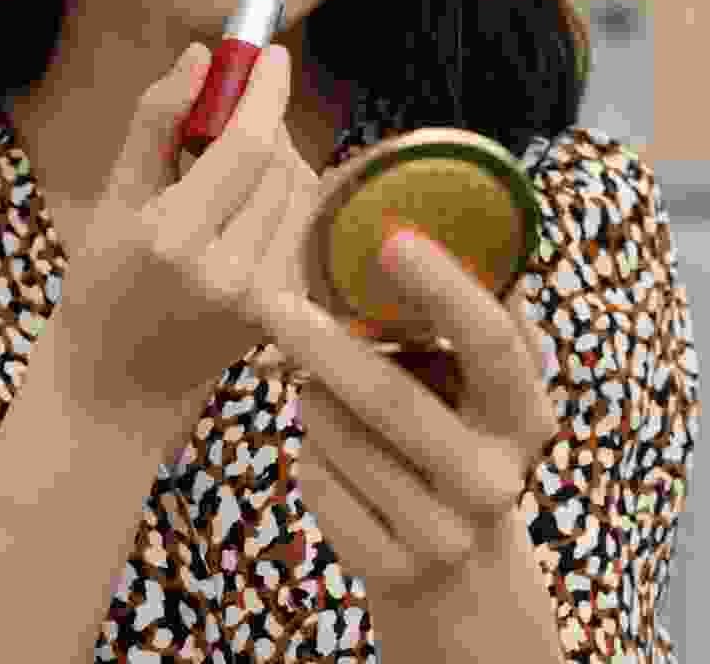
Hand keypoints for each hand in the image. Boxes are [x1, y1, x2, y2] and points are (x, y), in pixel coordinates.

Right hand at [55, 42, 299, 422]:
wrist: (120, 388)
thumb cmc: (102, 285)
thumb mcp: (113, 199)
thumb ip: (155, 123)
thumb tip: (199, 56)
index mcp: (174, 238)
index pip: (248, 146)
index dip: (265, 91)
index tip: (269, 51)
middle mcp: (228, 272)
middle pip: (284, 166)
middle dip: (269, 123)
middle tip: (239, 108)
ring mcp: (264, 301)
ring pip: (303, 195)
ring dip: (282, 159)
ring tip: (236, 162)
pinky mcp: (285, 315)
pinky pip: (305, 230)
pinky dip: (287, 199)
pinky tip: (250, 204)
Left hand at [246, 138, 560, 606]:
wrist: (462, 579)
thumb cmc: (455, 445)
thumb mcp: (477, 392)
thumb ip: (455, 325)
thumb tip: (410, 217)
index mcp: (525, 414)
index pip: (492, 340)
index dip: (443, 286)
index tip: (390, 238)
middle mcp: (494, 478)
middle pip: (391, 399)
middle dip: (323, 346)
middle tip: (272, 300)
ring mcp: (445, 533)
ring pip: (337, 438)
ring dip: (311, 396)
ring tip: (316, 383)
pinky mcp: (392, 570)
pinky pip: (317, 481)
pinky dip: (308, 452)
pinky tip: (330, 451)